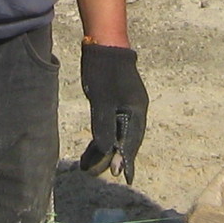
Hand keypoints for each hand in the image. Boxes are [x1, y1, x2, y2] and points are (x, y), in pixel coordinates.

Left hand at [77, 44, 147, 183]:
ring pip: (116, 132)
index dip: (125, 160)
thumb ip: (104, 127)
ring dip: (104, 148)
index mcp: (135, 111)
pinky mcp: (118, 100)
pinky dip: (103, 134)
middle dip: (110, 157)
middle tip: (96, 172)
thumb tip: (107, 151)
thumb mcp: (102, 102)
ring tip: (87, 164)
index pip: (130, 141)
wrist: (104, 45)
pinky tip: (94, 144)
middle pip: (124, 139)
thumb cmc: (104, 72)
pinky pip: (112, 123)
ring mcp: (127, 104)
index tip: (122, 177)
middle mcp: (135, 110)